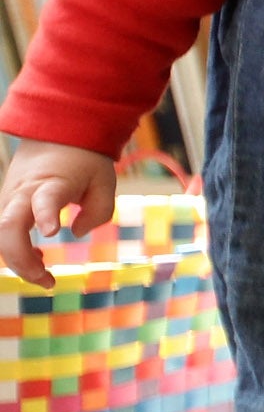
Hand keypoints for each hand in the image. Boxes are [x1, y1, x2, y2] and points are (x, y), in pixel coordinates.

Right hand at [0, 141, 117, 287]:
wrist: (54, 132)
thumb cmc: (83, 159)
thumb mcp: (104, 180)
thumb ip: (99, 211)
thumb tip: (76, 233)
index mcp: (51, 183)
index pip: (44, 199)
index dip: (46, 215)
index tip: (51, 232)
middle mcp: (23, 193)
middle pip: (7, 227)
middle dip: (21, 259)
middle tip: (47, 279)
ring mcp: (9, 199)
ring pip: (0, 235)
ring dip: (18, 261)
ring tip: (46, 277)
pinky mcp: (6, 205)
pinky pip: (4, 233)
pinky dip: (16, 251)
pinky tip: (38, 260)